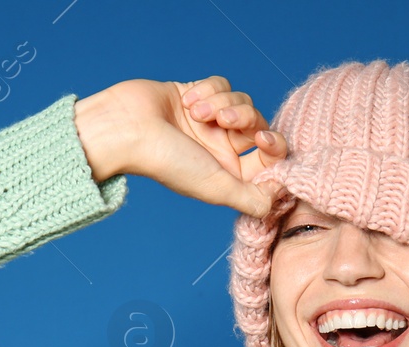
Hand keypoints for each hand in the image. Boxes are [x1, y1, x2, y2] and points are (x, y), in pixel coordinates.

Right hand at [72, 75, 289, 216]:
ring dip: (222, 102)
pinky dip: (208, 90)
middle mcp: (221, 149)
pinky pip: (222, 84)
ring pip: (242, 101)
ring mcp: (209, 122)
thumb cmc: (167, 162)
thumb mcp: (216, 188)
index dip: (275, 147)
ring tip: (198, 113)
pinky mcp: (197, 96)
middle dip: (245, 118)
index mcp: (229, 174)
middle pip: (259, 125)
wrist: (126, 128)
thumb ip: (253, 199)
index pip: (270, 160)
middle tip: (224, 121)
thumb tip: (282, 199)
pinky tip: (188, 102)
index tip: (264, 141)